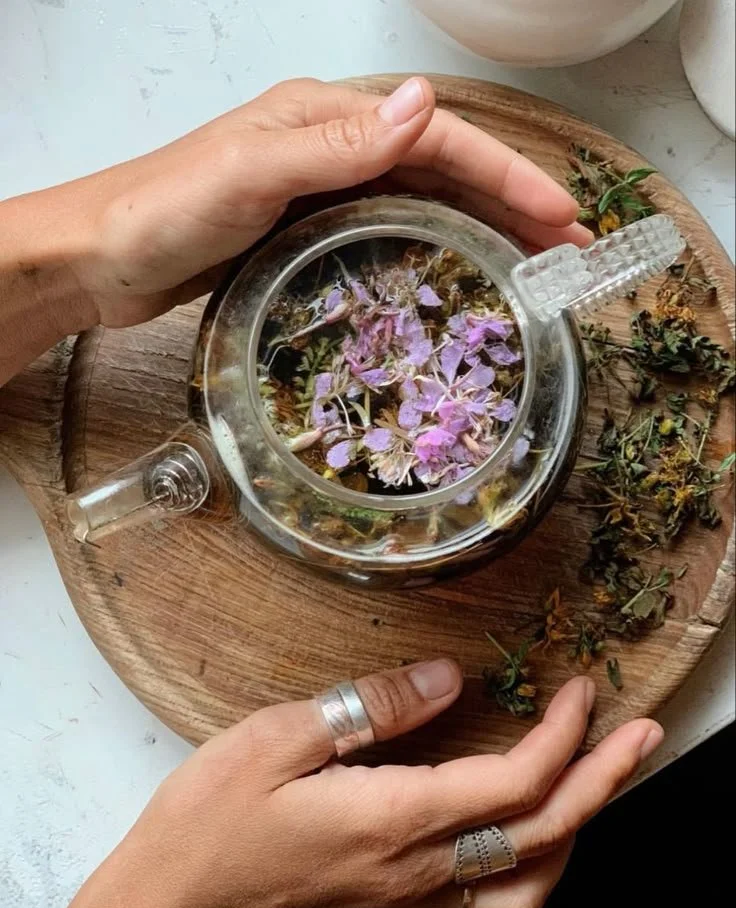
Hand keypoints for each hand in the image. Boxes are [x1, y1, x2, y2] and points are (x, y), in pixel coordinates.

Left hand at [53, 75, 591, 329]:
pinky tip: (455, 276)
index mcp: (328, 120)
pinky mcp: (308, 232)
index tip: (558, 215)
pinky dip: (432, 250)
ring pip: (422, 203)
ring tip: (532, 266)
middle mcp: (333, 149)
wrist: (100, 256)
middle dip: (510, 204)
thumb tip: (422, 104)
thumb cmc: (162, 208)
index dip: (505, 174)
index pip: (439, 138)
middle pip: (442, 169)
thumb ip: (337, 144)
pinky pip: (388, 233)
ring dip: (481, 229)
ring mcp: (322, 192)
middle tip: (566, 248)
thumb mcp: (252, 171)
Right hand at [67, 661, 662, 907]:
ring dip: (579, 825)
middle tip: (644, 735)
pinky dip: (533, 872)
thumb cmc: (208, 823)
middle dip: (602, 779)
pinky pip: (490, 907)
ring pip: (528, 878)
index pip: (513, 780)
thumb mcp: (276, 740)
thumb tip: (445, 678)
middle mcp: (416, 872)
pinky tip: (537, 847)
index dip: (562, 734)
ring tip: (605, 781)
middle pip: (541, 831)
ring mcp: (408, 904)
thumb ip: (369, 708)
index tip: (582, 688)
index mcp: (394, 820)